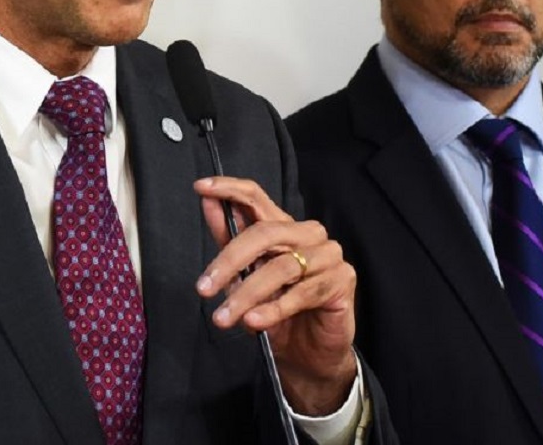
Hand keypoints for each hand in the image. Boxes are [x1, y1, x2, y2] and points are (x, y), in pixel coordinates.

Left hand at [194, 176, 357, 416]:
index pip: (257, 197)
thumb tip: (208, 202)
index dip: (229, 189)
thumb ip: (229, 240)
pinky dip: (273, 309)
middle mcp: (308, 235)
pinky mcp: (342, 281)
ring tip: (224, 317)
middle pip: (265, 233)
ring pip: (282, 267)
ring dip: (247, 294)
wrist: (308, 354)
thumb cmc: (277, 311)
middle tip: (204, 287)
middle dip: (230, 260)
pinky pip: (302, 293)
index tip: (200, 187)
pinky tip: (254, 321)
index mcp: (283, 227)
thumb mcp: (245, 276)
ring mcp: (328, 256)